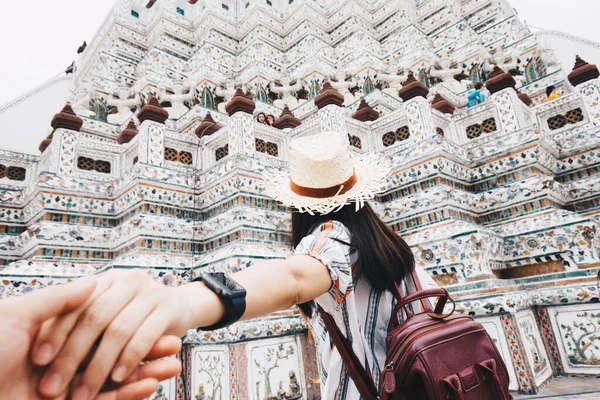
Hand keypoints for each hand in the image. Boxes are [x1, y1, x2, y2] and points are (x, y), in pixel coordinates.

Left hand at [33, 269, 193, 399]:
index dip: (57, 331)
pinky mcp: (171, 310)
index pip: (76, 304)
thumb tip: (58, 312)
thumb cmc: (142, 315)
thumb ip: (80, 307)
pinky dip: (132, 360)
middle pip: (95, 319)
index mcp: (106, 281)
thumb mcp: (107, 306)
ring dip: (99, 367)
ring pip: (119, 332)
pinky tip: (119, 379)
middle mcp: (127, 283)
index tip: (39, 358)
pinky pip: (146, 338)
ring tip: (83, 394)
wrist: (188, 305)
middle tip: (53, 387)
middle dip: (72, 356)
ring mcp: (151, 294)